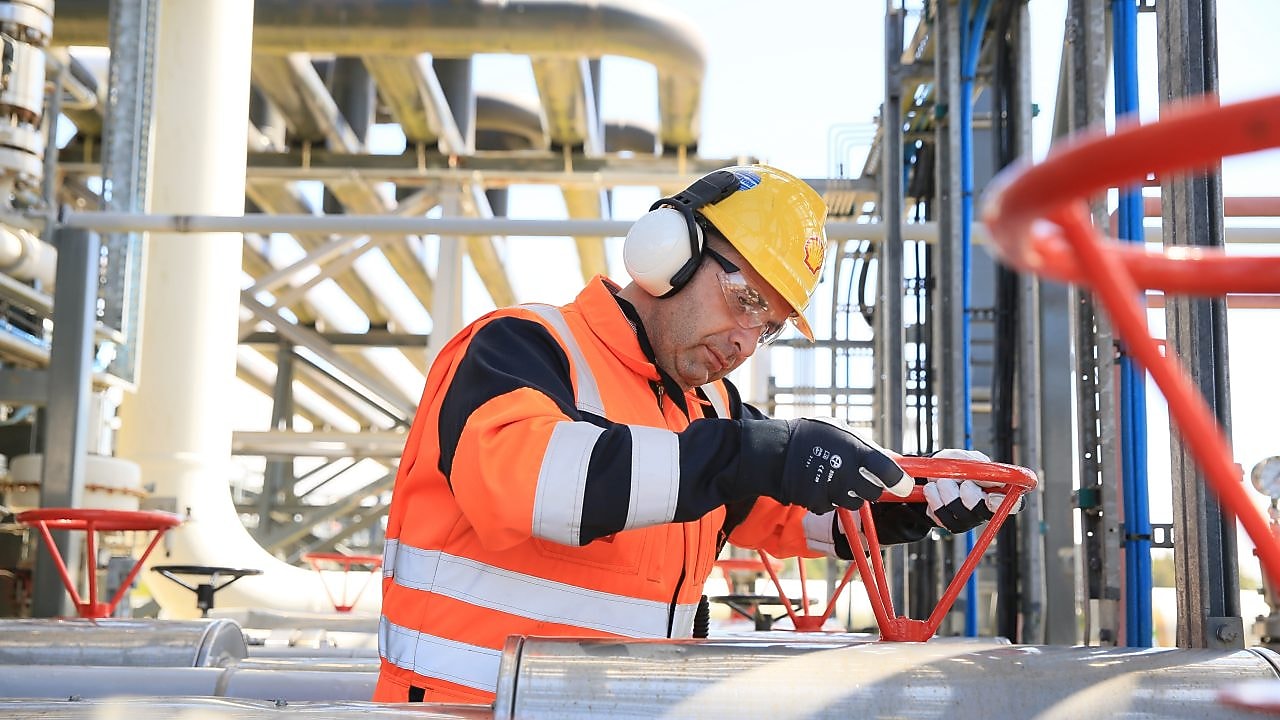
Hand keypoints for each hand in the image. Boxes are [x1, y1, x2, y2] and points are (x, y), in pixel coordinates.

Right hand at [779, 418, 911, 513]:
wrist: (774, 452)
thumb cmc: (810, 436)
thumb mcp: (841, 431)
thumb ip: (868, 448)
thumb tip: (895, 461)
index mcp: (855, 450)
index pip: (889, 471)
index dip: (900, 481)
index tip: (904, 485)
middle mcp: (845, 472)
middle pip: (875, 493)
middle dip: (871, 487)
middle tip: (860, 477)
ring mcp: (831, 490)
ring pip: (855, 503)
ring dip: (850, 494)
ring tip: (834, 477)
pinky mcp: (818, 503)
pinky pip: (833, 507)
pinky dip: (829, 499)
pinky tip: (819, 484)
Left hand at [921, 449, 1023, 533]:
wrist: (929, 472)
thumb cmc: (953, 465)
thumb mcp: (964, 458)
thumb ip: (976, 464)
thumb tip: (989, 475)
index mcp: (996, 491)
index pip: (1013, 504)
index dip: (1003, 502)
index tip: (991, 495)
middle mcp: (984, 508)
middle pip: (984, 512)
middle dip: (970, 496)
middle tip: (962, 482)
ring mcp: (967, 518)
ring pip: (960, 513)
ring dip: (947, 491)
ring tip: (941, 480)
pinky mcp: (949, 522)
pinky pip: (941, 516)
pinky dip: (934, 497)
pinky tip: (932, 489)